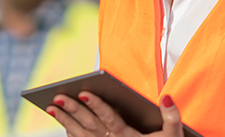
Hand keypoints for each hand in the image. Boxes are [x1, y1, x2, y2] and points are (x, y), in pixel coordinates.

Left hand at [45, 91, 182, 136]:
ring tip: (50, 107)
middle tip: (57, 97)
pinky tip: (62, 124)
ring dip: (64, 122)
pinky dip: (71, 135)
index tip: (84, 93)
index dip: (97, 105)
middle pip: (90, 125)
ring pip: (80, 136)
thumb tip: (166, 96)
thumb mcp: (173, 136)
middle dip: (73, 110)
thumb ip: (172, 117)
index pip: (110, 118)